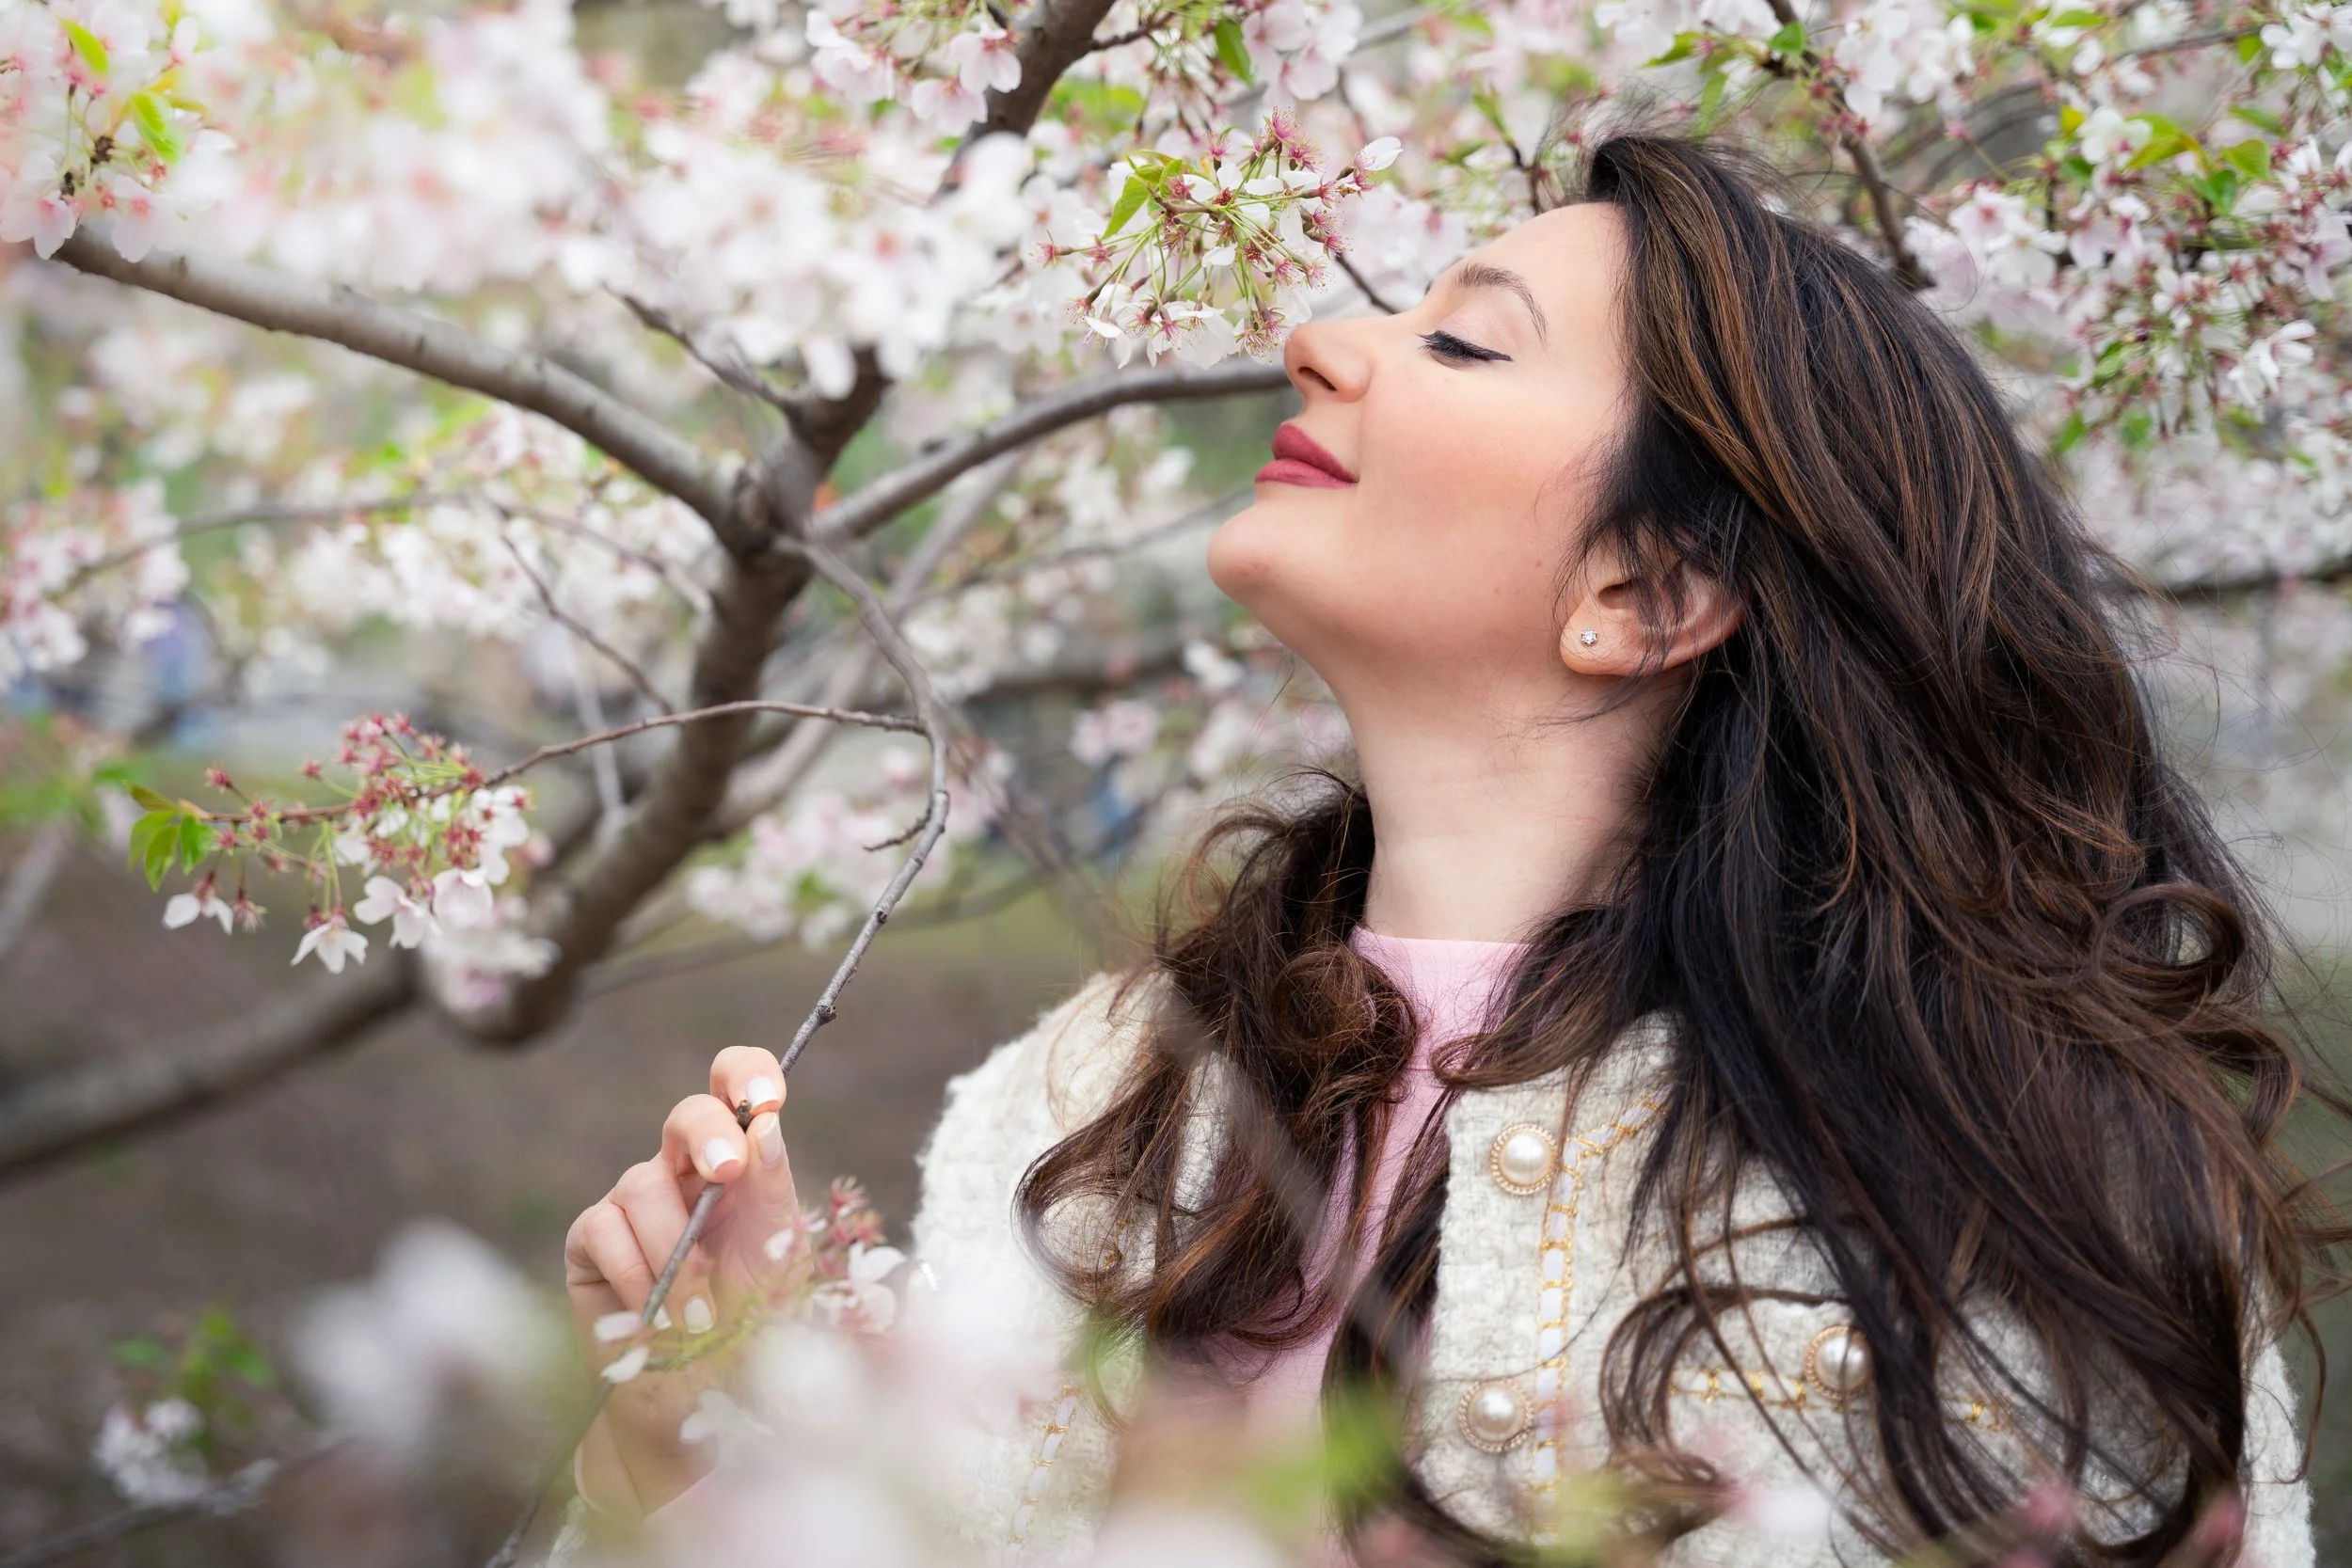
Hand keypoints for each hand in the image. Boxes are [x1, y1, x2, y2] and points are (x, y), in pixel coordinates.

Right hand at [563, 1046, 802, 1517]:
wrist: (699, 1399)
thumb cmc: (749, 1324)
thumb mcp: (776, 1254)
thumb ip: (772, 1187)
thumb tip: (766, 1122)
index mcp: (741, 1164)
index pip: (737, 1087)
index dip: (747, 1074)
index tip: (766, 1097)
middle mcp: (684, 1171)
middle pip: (686, 1116)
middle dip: (706, 1136)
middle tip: (728, 1172)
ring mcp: (633, 1200)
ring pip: (642, 1185)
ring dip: (675, 1249)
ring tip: (697, 1308)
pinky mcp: (590, 1239)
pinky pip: (604, 1228)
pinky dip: (635, 1272)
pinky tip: (652, 1314)